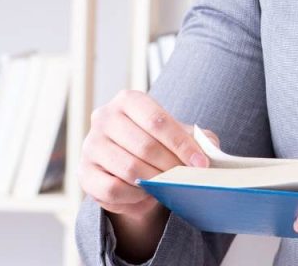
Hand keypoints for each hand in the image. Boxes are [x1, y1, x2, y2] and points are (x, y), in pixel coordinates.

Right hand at [78, 89, 219, 220]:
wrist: (131, 166)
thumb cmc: (160, 144)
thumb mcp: (180, 135)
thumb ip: (198, 139)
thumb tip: (213, 153)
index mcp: (128, 100)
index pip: (157, 121)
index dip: (182, 144)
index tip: (201, 163)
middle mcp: (104, 118)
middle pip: (144, 146)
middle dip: (171, 166)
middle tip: (188, 178)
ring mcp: (90, 145)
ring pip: (129, 169)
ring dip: (155, 182)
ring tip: (169, 186)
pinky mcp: (84, 173)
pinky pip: (112, 189)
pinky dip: (134, 196)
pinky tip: (146, 194)